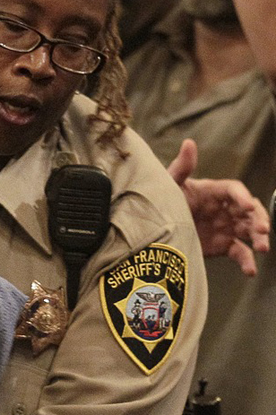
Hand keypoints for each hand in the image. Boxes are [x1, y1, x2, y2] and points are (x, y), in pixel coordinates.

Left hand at [168, 139, 269, 274]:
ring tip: (262, 248)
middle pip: (250, 211)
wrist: (153, 232)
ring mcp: (225, 227)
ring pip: (250, 231)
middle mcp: (224, 208)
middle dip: (259, 219)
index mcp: (213, 191)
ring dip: (259, 238)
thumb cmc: (162, 201)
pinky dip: (247, 261)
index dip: (243, 196)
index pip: (235, 190)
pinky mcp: (223, 245)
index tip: (246, 206)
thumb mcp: (170, 185)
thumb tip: (189, 142)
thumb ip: (182, 167)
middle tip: (262, 231)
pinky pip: (240, 252)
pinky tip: (250, 271)